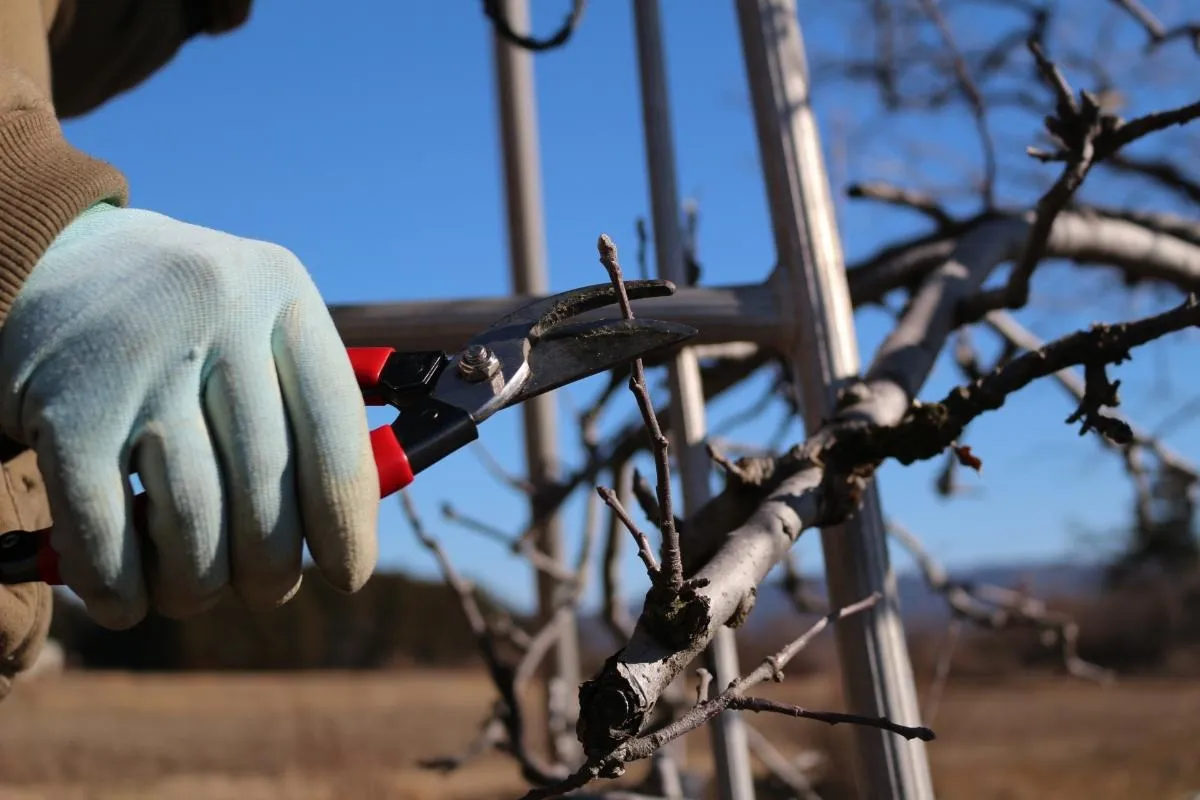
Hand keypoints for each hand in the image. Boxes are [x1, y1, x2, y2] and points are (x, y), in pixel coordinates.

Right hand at [0, 203, 378, 628]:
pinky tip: (126, 601)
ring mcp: (138, 356)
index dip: (346, 522)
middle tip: (266, 591)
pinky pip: (106, 527)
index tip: (347, 574)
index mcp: (283, 295)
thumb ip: (303, 412)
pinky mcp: (65, 404)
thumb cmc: (183, 323)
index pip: (337, 434)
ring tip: (195, 595)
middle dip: (270, 568)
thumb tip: (346, 535)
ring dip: (196, 585)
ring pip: (193, 518)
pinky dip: (119, 585)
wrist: (51, 262)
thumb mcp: (256, 329)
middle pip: (266, 487)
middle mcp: (218, 313)